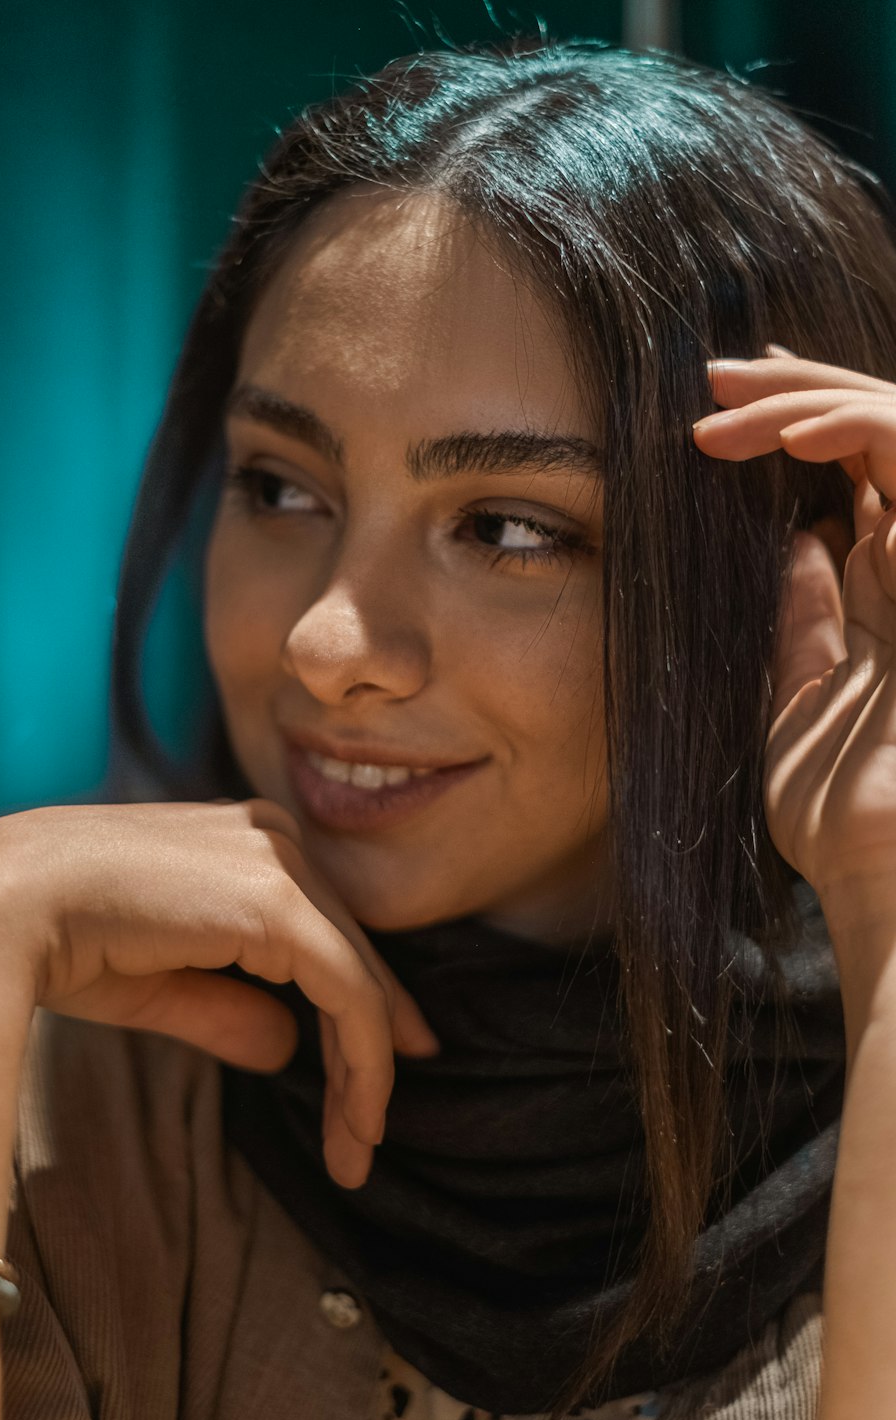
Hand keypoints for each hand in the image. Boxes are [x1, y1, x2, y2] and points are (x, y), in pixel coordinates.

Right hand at [0, 799, 439, 1188]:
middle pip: (350, 957)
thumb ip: (226, 1006)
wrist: (1, 907)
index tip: (370, 1080)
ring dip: (366, 1074)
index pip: (324, 934)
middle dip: (367, 1053)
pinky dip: (364, 1065)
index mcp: (245, 841)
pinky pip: (350, 997)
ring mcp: (281, 865)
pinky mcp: (281, 907)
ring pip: (359, 982)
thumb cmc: (58, 937)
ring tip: (356, 1149)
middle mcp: (274, 838)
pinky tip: (356, 1121)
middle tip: (365, 1136)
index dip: (360, 1008)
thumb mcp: (159, 982)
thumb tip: (285, 1049)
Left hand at [692, 352, 895, 908]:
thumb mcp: (796, 697)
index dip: (797, 425)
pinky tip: (788, 439)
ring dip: (810, 400)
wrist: (884, 870)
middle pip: (870, 436)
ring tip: (728, 404)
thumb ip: (802, 619)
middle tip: (718, 373)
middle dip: (797, 391)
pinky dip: (854, 432)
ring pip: (893, 425)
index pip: (850, 476)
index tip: (723, 408)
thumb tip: (790, 545)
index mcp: (885, 590)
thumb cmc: (839, 810)